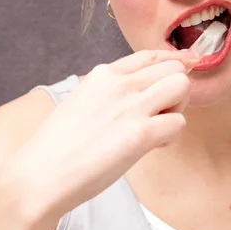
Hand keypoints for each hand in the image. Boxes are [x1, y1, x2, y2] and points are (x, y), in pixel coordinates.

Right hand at [0, 49, 198, 222]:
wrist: (41, 174)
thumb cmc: (59, 145)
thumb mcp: (82, 100)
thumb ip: (111, 91)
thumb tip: (140, 91)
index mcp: (104, 74)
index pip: (151, 55)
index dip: (175, 60)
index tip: (189, 63)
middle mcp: (121, 84)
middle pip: (174, 68)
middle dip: (176, 89)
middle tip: (161, 113)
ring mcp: (132, 107)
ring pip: (182, 86)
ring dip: (179, 107)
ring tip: (159, 126)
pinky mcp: (142, 133)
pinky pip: (179, 122)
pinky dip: (171, 136)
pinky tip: (153, 146)